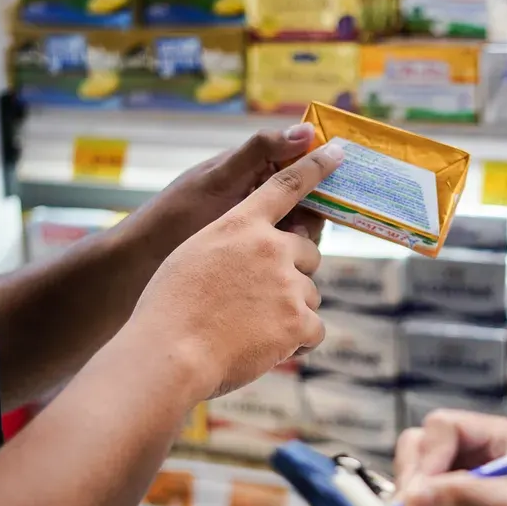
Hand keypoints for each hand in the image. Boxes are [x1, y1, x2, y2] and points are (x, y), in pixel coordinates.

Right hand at [128, 143, 342, 400]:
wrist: (170, 353)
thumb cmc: (169, 309)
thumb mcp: (192, 255)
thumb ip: (230, 246)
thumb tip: (253, 256)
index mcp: (240, 224)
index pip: (286, 186)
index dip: (315, 166)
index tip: (337, 152)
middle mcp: (270, 247)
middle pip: (308, 252)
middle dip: (293, 273)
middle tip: (260, 299)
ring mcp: (287, 284)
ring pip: (309, 294)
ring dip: (290, 311)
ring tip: (251, 329)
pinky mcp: (298, 321)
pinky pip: (314, 329)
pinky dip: (296, 342)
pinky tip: (268, 349)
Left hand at [129, 123, 325, 257]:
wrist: (141, 265)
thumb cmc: (175, 215)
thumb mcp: (219, 178)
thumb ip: (260, 152)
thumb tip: (307, 130)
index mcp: (253, 170)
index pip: (302, 162)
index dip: (323, 167)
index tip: (343, 174)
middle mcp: (260, 198)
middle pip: (311, 202)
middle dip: (315, 213)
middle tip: (297, 227)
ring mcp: (259, 231)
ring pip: (303, 233)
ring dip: (302, 241)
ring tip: (283, 250)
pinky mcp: (256, 260)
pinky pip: (288, 258)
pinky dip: (292, 262)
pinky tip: (282, 271)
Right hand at [394, 410, 506, 505]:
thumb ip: (462, 497)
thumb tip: (412, 496)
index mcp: (493, 438)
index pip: (441, 429)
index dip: (429, 459)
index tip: (425, 496)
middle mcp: (470, 455)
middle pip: (416, 453)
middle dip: (417, 492)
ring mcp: (454, 488)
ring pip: (409, 486)